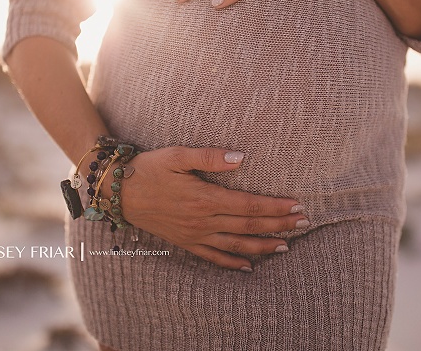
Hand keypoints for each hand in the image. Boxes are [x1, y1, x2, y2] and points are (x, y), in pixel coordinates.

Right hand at [114, 146, 307, 271]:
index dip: (275, 207)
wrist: (117, 192)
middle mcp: (202, 220)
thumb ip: (210, 157)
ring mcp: (194, 234)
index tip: (297, 206)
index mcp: (205, 198)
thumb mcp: (177, 155)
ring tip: (286, 246)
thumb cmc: (148, 168)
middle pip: (249, 225)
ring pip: (236, 244)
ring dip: (263, 246)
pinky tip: (247, 266)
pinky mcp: (185, 241)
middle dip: (279, 225)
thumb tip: (241, 158)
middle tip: (304, 223)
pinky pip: (213, 257)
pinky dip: (232, 262)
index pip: (249, 205)